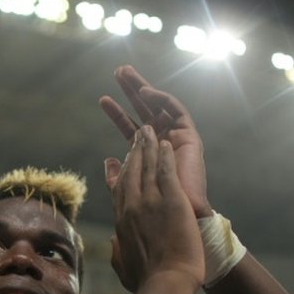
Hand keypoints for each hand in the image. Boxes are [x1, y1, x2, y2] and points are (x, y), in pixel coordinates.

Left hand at [99, 65, 211, 217]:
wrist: (183, 221)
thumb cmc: (158, 211)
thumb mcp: (132, 190)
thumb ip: (119, 175)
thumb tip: (108, 160)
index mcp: (149, 153)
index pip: (131, 128)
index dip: (117, 114)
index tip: (103, 100)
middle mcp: (163, 142)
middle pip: (145, 111)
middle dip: (131, 91)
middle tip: (118, 72)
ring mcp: (176, 137)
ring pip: (158, 105)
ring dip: (142, 88)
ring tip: (125, 73)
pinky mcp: (190, 136)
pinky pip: (176, 111)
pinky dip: (160, 100)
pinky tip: (144, 93)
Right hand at [104, 124, 203, 291]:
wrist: (166, 281)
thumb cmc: (146, 281)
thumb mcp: (124, 267)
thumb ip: (117, 252)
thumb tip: (113, 242)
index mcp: (121, 222)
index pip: (117, 190)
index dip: (116, 173)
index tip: (113, 162)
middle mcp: (132, 206)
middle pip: (130, 172)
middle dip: (133, 151)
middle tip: (136, 136)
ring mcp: (150, 200)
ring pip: (147, 166)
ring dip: (147, 146)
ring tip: (148, 131)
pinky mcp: (171, 199)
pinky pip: (165, 170)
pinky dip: (164, 155)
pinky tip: (164, 143)